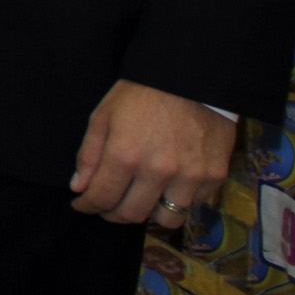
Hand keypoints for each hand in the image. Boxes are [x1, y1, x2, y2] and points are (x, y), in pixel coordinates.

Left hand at [71, 80, 234, 226]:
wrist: (191, 77)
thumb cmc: (143, 93)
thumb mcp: (105, 114)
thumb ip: (89, 154)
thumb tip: (79, 188)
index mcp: (126, 154)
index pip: (101, 198)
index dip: (87, 206)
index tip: (83, 204)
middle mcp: (158, 170)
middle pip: (131, 214)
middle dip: (113, 214)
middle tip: (109, 205)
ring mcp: (189, 175)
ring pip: (166, 218)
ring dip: (149, 212)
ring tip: (141, 197)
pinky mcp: (214, 175)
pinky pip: (193, 204)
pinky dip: (179, 199)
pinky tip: (169, 184)